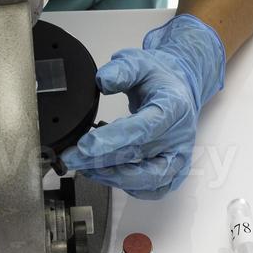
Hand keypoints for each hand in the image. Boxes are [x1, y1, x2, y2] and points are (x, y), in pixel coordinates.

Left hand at [61, 14, 225, 198]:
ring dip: (114, 177)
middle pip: (140, 156)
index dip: (114, 139)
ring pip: (148, 179)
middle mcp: (179, 135)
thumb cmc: (158, 79)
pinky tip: (107, 175)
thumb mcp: (139, 62)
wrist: (178, 89)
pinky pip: (153, 189)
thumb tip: (103, 82)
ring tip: (86, 168)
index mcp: (174, 107)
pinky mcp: (174, 170)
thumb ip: (122, 70)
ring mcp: (178, 156)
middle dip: (102, 161)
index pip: (144, 128)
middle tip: (73, 159)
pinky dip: (130, 188)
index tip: (86, 145)